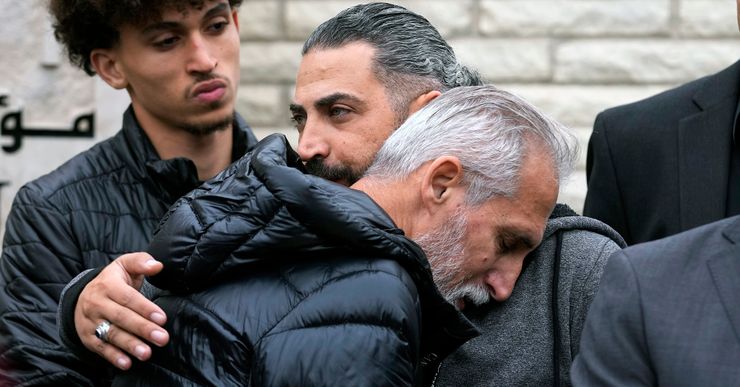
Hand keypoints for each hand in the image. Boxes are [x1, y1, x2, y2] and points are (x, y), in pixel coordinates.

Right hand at [75, 252, 169, 369]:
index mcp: (108, 285)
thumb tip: (157, 265)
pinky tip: (127, 362)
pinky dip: (113, 356)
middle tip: (162, 338)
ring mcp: (90, 321)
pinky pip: (100, 348)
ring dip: (130, 345)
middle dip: (143, 329)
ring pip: (111, 334)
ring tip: (147, 353)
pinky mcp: (87, 337)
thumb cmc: (113, 280)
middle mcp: (96, 303)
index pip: (128, 298)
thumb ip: (141, 262)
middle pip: (121, 318)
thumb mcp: (124, 265)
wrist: (81, 295)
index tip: (162, 319)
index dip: (145, 309)